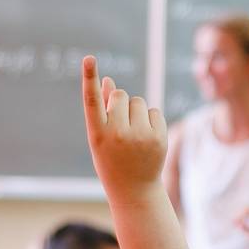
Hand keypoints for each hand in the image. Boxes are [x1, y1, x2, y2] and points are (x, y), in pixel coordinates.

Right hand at [81, 55, 166, 194]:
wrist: (133, 189)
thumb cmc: (111, 159)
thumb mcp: (100, 137)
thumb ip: (102, 109)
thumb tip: (108, 80)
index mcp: (97, 134)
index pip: (92, 101)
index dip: (89, 78)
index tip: (89, 58)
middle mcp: (117, 134)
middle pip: (120, 95)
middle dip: (120, 103)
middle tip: (120, 125)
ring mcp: (140, 137)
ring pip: (138, 101)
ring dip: (135, 111)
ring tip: (133, 134)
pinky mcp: (159, 138)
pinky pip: (154, 111)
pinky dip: (150, 120)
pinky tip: (146, 137)